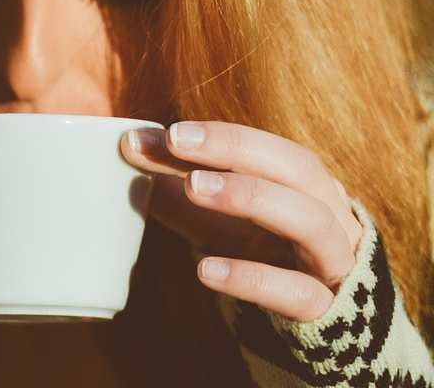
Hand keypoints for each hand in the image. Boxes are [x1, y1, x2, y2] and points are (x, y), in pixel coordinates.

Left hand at [120, 121, 363, 321]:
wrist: (309, 329)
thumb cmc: (258, 257)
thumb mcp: (214, 219)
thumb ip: (175, 185)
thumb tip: (130, 145)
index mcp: (307, 188)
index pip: (269, 149)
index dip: (223, 136)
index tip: (169, 132)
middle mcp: (331, 216)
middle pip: (299, 169)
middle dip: (237, 149)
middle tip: (177, 141)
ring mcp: (332, 264)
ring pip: (310, 222)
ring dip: (251, 196)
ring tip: (193, 186)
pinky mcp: (324, 311)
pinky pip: (296, 292)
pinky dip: (251, 277)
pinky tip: (204, 269)